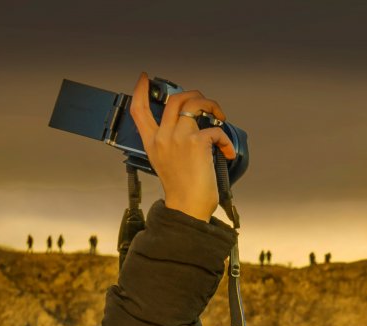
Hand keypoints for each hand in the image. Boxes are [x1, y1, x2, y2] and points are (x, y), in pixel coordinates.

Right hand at [127, 72, 236, 221]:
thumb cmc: (181, 188)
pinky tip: (227, 152)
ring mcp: (179, 138)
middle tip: (206, 104)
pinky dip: (226, 139)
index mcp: (152, 141)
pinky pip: (215, 129)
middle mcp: (163, 136)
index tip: (145, 78)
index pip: (138, 109)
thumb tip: (188, 129)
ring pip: (195, 104)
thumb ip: (169, 143)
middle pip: (174, 99)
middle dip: (195, 95)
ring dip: (212, 106)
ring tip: (220, 118)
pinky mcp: (197, 143)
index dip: (140, 90)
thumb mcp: (165, 162)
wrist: (188, 206)